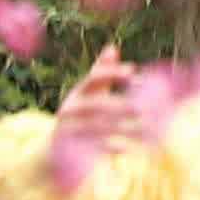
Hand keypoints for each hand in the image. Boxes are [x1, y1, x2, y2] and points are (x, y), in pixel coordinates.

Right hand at [57, 49, 145, 163]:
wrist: (56, 152)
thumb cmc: (80, 117)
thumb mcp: (89, 95)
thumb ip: (102, 73)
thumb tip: (113, 47)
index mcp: (77, 93)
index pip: (94, 78)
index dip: (113, 73)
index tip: (133, 71)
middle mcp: (70, 109)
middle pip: (95, 104)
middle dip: (119, 105)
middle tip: (141, 107)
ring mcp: (69, 129)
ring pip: (96, 127)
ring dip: (121, 128)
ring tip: (142, 129)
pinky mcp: (72, 149)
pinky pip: (93, 148)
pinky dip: (111, 147)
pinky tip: (128, 148)